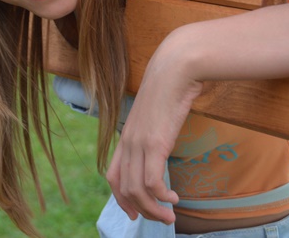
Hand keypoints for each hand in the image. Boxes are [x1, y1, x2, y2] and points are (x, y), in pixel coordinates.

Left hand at [106, 28, 202, 223]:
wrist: (175, 68)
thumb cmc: (170, 87)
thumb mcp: (156, 113)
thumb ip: (154, 129)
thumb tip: (162, 143)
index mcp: (126, 136)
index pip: (112, 176)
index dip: (120, 198)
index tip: (135, 211)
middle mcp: (128, 142)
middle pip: (123, 188)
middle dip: (139, 209)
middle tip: (159, 219)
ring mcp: (139, 143)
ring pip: (137, 190)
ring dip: (153, 209)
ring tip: (170, 216)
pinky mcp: (155, 143)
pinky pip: (152, 182)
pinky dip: (162, 197)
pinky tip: (174, 198)